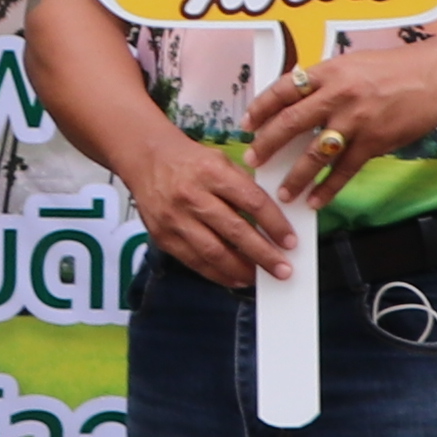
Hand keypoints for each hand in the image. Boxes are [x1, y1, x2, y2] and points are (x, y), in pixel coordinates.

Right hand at [124, 128, 299, 287]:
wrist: (146, 159)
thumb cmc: (190, 161)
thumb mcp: (221, 161)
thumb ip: (244, 188)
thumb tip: (273, 221)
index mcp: (212, 171)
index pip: (252, 201)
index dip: (275, 224)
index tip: (290, 241)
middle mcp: (192, 196)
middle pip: (235, 231)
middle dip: (263, 254)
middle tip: (283, 269)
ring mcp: (175, 218)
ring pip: (214, 252)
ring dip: (241, 269)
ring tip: (260, 277)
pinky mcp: (164, 236)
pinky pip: (195, 262)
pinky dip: (218, 274)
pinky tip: (235, 278)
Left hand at [243, 35, 436, 208]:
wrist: (436, 75)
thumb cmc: (394, 68)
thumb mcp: (352, 64)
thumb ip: (325, 82)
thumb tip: (297, 101)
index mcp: (328, 72)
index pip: (283, 90)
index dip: (260, 108)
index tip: (247, 124)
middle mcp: (338, 95)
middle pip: (290, 123)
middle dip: (267, 145)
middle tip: (253, 161)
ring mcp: (356, 121)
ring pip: (315, 154)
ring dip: (295, 176)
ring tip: (282, 193)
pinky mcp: (374, 142)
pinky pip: (344, 170)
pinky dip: (327, 188)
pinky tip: (316, 201)